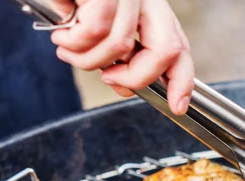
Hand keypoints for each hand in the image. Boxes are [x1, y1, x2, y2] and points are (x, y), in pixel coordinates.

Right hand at [51, 0, 193, 114]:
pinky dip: (74, 41)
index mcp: (151, 10)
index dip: (182, 81)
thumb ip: (121, 56)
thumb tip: (126, 86)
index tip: (177, 106)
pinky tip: (62, 33)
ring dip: (87, 59)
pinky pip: (95, 30)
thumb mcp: (101, 31)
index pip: (180, 47)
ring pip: (121, 45)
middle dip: (137, 78)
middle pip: (167, 49)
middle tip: (108, 78)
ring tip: (67, 48)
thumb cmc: (70, 2)